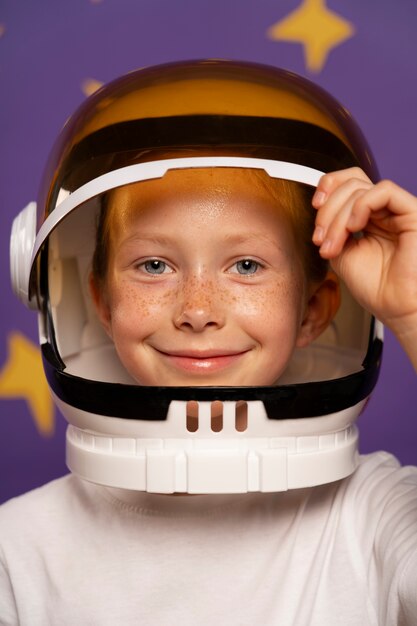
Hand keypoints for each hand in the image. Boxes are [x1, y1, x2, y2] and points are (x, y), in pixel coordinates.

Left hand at [312, 167, 416, 368]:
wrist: (398, 309)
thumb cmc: (377, 288)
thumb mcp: (341, 253)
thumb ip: (332, 228)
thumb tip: (321, 208)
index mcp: (369, 218)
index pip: (348, 184)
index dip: (328, 187)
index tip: (314, 207)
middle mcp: (384, 211)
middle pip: (350, 183)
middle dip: (327, 209)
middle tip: (320, 238)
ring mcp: (398, 210)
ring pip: (361, 188)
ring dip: (338, 216)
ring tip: (334, 244)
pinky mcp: (412, 212)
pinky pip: (384, 191)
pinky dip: (361, 205)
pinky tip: (354, 227)